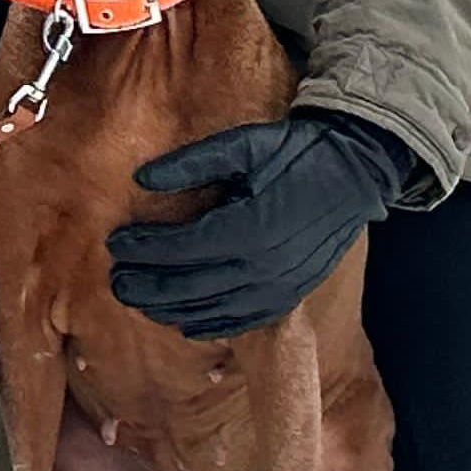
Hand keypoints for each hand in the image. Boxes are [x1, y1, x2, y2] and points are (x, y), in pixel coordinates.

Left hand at [112, 111, 420, 339]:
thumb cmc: (296, 152)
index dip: (144, 250)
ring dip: (169, 309)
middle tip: (115, 281)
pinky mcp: (292, 294)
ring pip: (213, 309)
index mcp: (250, 224)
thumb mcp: (243, 144)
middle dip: (147, 286)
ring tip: (136, 301)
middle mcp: (264, 263)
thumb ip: (191, 163)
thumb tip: (140, 179)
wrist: (355, 171)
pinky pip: (245, 321)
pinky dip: (210, 325)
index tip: (115, 244)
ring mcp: (280, 285)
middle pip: (191, 286)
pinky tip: (183, 323)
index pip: (182, 246)